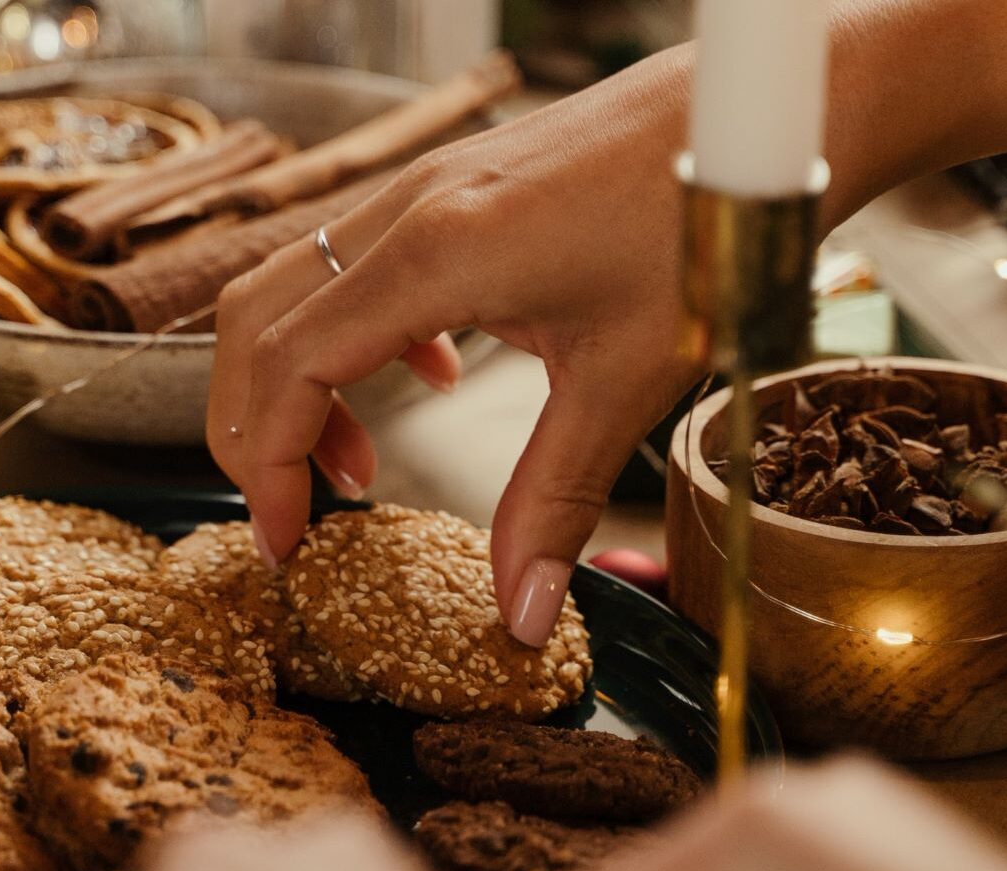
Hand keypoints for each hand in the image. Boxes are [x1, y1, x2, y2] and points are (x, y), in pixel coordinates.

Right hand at [208, 50, 697, 642]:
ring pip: (294, 289)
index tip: (287, 541)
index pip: (289, 367)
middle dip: (252, 429)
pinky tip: (428, 378)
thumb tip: (522, 614)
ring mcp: (420, 193)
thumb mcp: (626, 381)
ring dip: (298, 385)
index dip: (267, 466)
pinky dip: (352, 340)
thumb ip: (556, 502)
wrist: (755, 121)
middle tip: (292, 513)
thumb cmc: (703, 224)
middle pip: (255, 322)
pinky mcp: (447, 191)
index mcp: (435, 256)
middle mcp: (406, 212)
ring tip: (356, 465)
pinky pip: (351, 267)